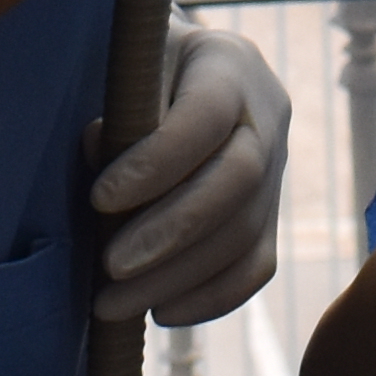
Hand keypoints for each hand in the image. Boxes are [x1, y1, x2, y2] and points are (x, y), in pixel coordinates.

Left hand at [92, 23, 288, 323]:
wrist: (171, 76)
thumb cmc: (133, 69)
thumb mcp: (122, 67)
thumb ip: (114, 104)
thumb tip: (98, 149)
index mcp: (229, 63)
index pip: (205, 116)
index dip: (156, 162)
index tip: (98, 198)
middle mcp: (267, 115)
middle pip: (238, 181)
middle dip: (170, 231)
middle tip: (109, 267)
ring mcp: (276, 169)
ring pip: (245, 234)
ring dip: (177, 278)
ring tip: (113, 303)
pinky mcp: (271, 216)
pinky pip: (256, 267)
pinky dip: (209, 297)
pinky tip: (159, 311)